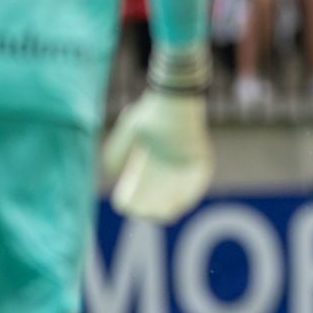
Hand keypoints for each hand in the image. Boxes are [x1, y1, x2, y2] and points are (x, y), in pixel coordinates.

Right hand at [103, 89, 211, 223]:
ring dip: (170, 205)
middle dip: (151, 206)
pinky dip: (188, 195)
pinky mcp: (201, 158)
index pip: (144, 184)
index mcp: (153, 157)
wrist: (173, 97)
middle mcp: (171, 162)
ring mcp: (187, 161)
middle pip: (161, 192)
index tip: (124, 204)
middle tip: (142, 213)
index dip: (134, 197)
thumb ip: (117, 151)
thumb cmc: (151, 112)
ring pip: (180, 191)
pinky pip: (197, 183)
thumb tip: (111, 174)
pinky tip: (178, 206)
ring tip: (158, 214)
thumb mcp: (128, 132)